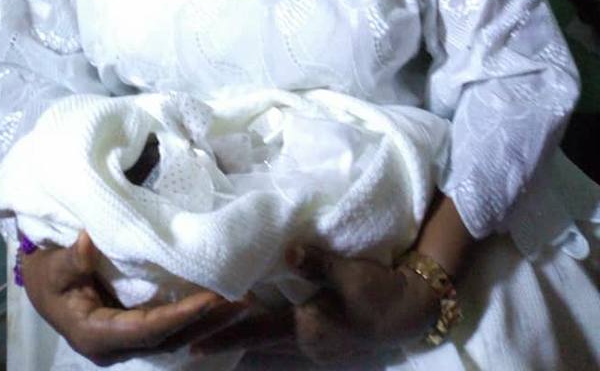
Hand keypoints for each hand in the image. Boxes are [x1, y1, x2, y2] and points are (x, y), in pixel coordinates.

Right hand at [21, 231, 248, 365]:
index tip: (210, 299)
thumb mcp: (50, 265)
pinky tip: (220, 305)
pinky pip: (170, 330)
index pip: (146, 329)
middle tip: (243, 301)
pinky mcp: (135, 330)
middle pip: (169, 340)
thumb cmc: (45, 273)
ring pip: (174, 339)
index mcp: (95, 335)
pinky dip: (196, 320)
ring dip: (209, 323)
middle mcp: (115, 346)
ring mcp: (127, 341)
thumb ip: (69, 259)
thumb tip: (87, 243)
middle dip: (206, 322)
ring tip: (243, 303)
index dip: (179, 316)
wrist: (38, 284)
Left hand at [192, 245, 439, 364]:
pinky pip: (286, 351)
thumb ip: (315, 261)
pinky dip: (267, 346)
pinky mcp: (326, 350)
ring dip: (247, 345)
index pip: (255, 331)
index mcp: (306, 328)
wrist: (409, 312)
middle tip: (195, 341)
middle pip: (258, 346)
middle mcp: (306, 346)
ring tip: (220, 341)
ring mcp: (317, 353)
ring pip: (271, 351)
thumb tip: (286, 250)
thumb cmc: (376, 290)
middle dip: (228, 343)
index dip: (225, 334)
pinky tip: (260, 339)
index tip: (193, 340)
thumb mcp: (347, 271)